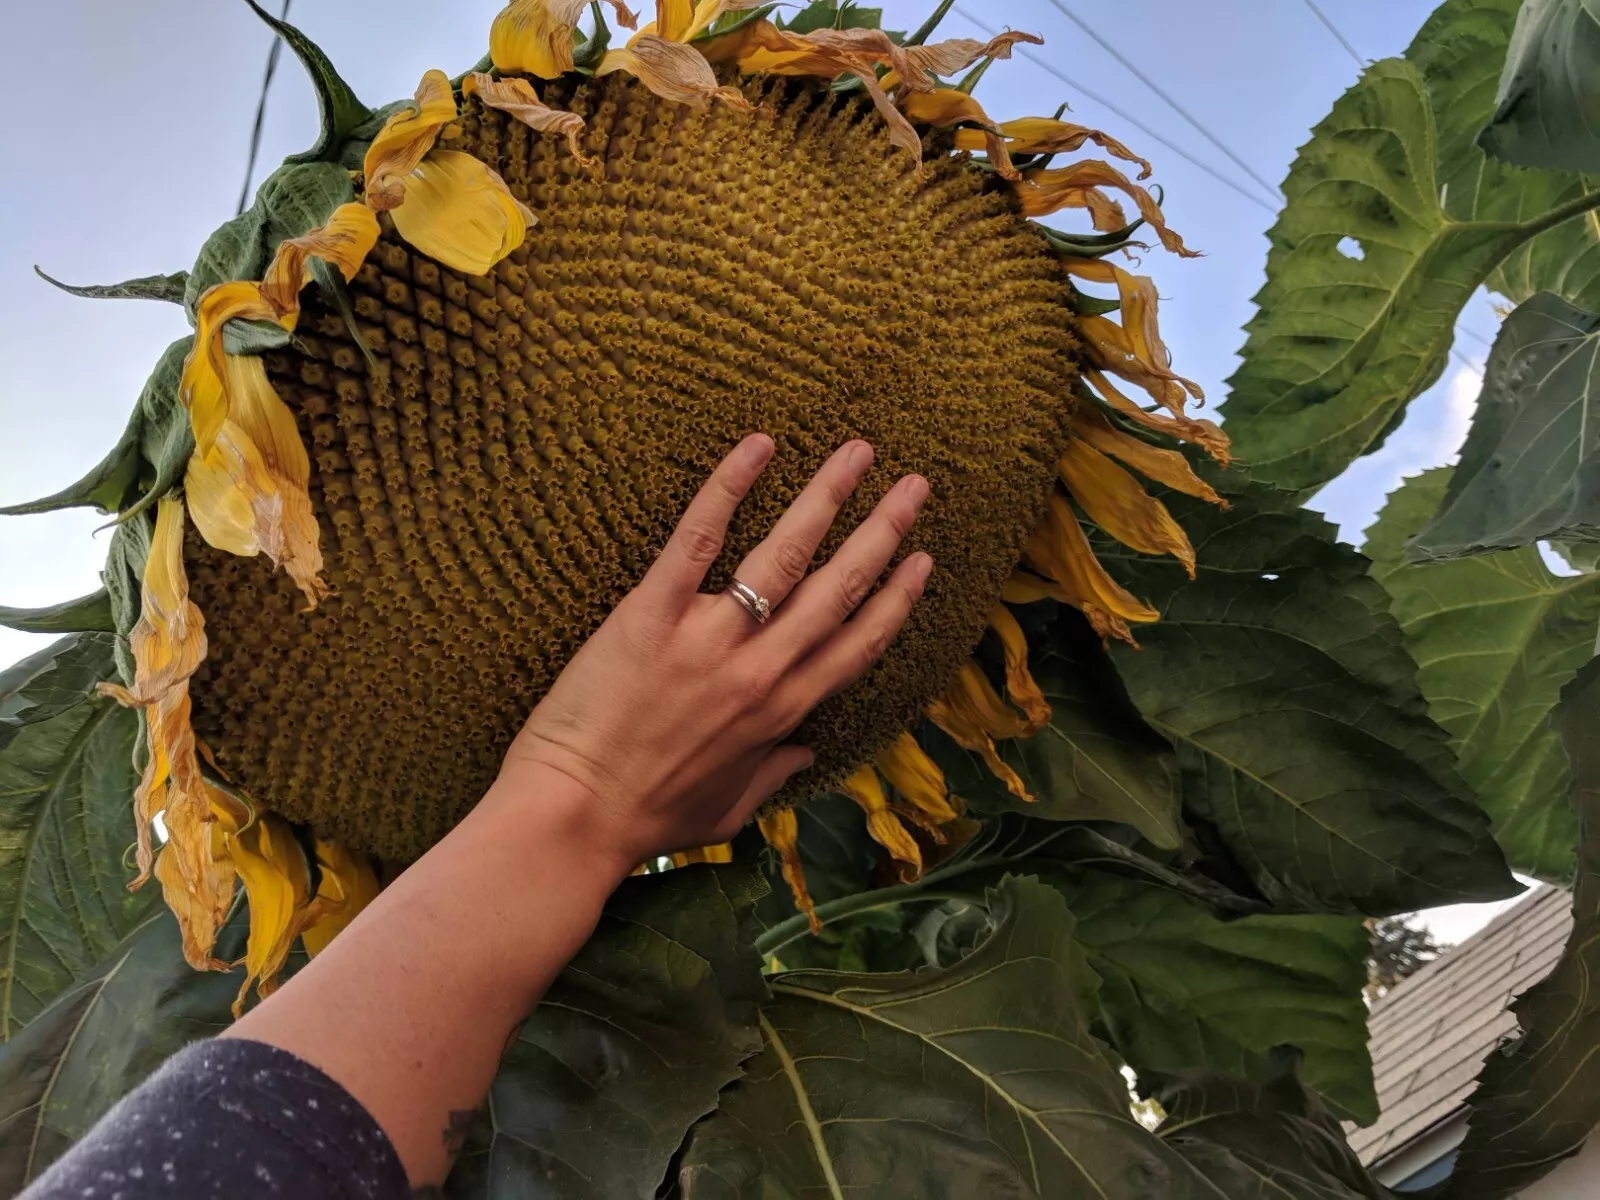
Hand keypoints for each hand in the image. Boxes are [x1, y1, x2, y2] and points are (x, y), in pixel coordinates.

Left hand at [499, 433, 932, 872]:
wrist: (573, 817)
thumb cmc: (644, 820)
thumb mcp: (726, 811)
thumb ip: (772, 777)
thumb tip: (806, 753)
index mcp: (781, 715)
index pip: (857, 644)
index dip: (896, 598)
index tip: (922, 559)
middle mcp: (759, 671)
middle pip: (839, 588)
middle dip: (884, 530)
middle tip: (915, 484)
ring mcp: (709, 639)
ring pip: (786, 555)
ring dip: (828, 497)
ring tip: (858, 452)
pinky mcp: (652, 614)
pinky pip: (697, 538)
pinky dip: (728, 487)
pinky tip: (758, 446)